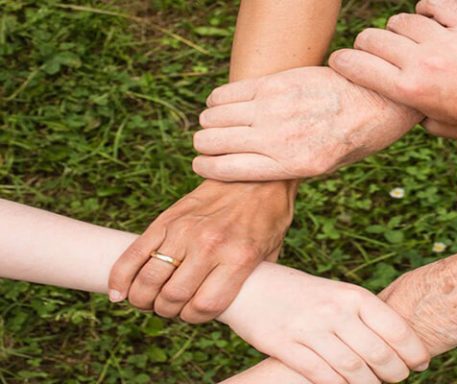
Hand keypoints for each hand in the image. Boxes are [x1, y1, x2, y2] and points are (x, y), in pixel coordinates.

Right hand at [108, 180, 294, 322]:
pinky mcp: (166, 219)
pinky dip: (121, 278)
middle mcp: (209, 246)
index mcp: (238, 258)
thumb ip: (249, 281)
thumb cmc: (267, 218)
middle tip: (170, 308)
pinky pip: (134, 254)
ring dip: (143, 299)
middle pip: (172, 296)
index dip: (194, 318)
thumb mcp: (270, 254)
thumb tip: (229, 306)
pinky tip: (119, 293)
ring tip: (148, 301)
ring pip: (149, 279)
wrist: (256, 173)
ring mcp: (184, 231)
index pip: (204, 306)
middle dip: (167, 311)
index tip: (194, 313)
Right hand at [192, 66, 421, 181]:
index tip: (200, 165)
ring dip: (210, 122)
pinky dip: (218, 100)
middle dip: (204, 145)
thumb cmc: (348, 140)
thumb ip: (284, 170)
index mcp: (292, 166)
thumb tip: (245, 172)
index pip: (226, 169)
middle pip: (213, 141)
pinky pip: (228, 92)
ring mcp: (276, 107)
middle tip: (208, 144)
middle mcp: (280, 137)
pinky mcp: (276, 82)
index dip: (204, 167)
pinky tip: (223, 105)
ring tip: (216, 124)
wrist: (374, 101)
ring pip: (215, 116)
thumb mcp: (322, 169)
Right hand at [218, 263, 430, 383]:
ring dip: (369, 383)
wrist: (250, 285)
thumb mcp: (337, 294)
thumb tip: (400, 343)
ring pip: (353, 369)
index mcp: (352, 295)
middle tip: (399, 377)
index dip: (414, 350)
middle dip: (395, 372)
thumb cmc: (303, 294)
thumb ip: (364, 315)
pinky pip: (321, 375)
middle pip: (378, 353)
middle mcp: (334, 311)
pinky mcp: (285, 346)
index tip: (422, 363)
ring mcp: (309, 329)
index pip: (395, 328)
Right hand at [329, 0, 456, 127]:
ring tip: (412, 39)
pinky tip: (432, 18)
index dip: (342, 61)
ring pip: (402, 19)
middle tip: (376, 51)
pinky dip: (429, 7)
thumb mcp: (440, 126)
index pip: (356, 64)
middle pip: (373, 37)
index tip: (341, 62)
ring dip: (401, 28)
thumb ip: (414, 115)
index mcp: (410, 91)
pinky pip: (435, 2)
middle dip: (368, 44)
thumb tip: (398, 110)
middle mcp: (424, 62)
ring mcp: (447, 39)